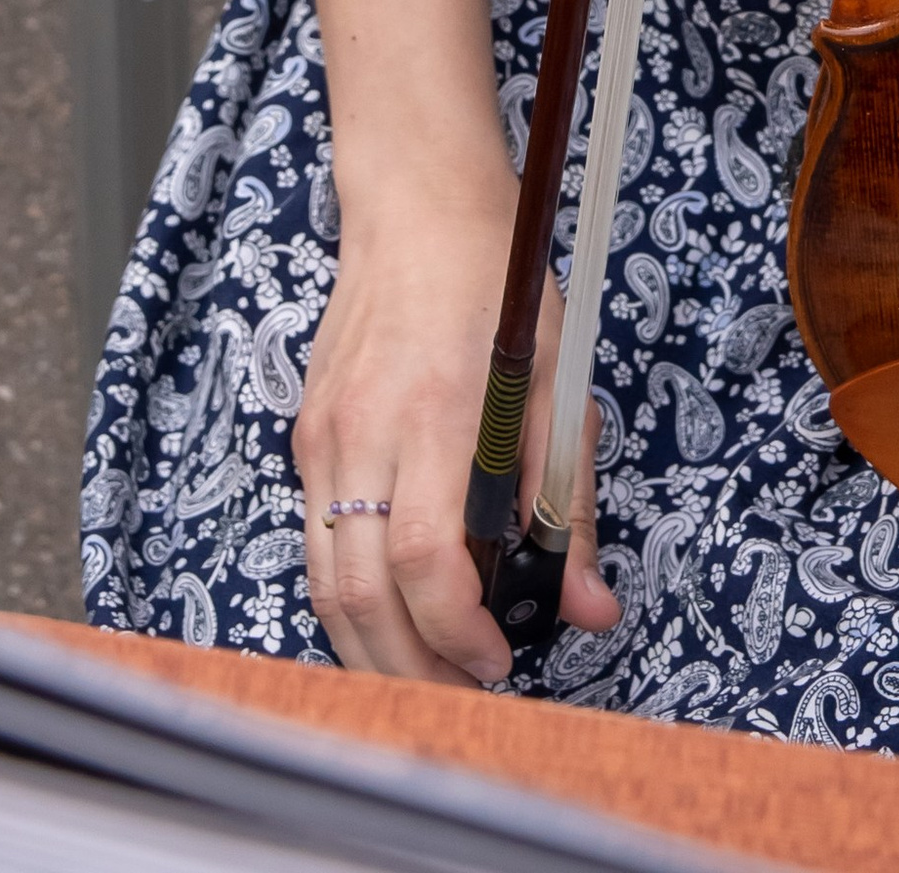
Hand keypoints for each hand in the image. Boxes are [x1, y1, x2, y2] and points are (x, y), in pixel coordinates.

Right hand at [293, 188, 619, 683]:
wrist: (417, 206)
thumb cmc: (497, 285)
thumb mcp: (561, 386)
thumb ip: (569, 506)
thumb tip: (591, 607)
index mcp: (434, 413)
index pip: (424, 559)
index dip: (457, 631)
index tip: (499, 660)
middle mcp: (362, 432)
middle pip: (360, 595)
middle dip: (414, 668)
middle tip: (469, 692)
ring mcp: (323, 437)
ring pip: (325, 584)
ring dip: (375, 650)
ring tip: (434, 672)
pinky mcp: (307, 438)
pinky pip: (316, 544)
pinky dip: (351, 599)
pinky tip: (397, 613)